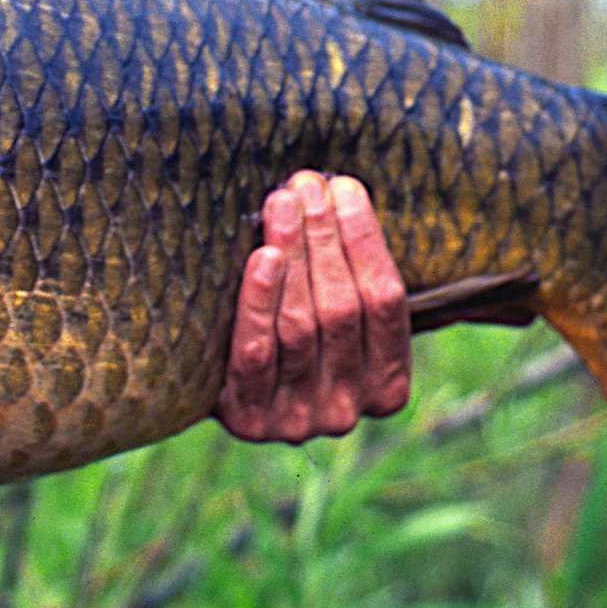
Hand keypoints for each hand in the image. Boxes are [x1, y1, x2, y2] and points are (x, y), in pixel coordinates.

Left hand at [214, 171, 410, 443]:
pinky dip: (260, 302)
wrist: (219, 398)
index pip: (387, 302)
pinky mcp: (250, 421)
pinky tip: (263, 257)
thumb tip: (334, 190)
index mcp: (387, 385)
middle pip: (342, 310)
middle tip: (304, 186)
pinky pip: (257, 353)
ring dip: (293, 256)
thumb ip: (342, 276)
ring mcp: (300, 420)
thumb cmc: (283, 340)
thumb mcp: (326, 319)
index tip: (343, 188)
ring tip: (281, 205)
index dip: (365, 241)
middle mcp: (348, 409)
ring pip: (301, 326)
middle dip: (324, 239)